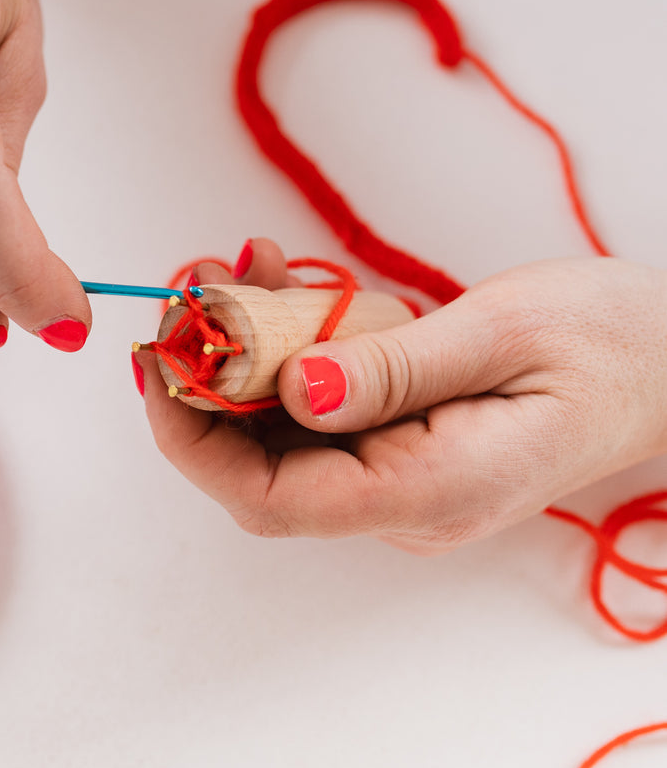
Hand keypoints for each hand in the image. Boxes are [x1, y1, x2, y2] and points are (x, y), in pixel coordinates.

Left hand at [135, 240, 666, 550]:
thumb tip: (291, 388)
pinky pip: (317, 403)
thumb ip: (393, 369)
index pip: (271, 498)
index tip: (156, 363)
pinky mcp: (397, 438)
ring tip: (229, 267)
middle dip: (206, 381)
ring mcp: (397, 473)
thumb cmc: (611, 344)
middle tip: (185, 292)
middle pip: (260, 465)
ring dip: (239, 351)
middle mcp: (401, 500)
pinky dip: (283, 345)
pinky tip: (277, 281)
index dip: (192, 439)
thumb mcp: (505, 336)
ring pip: (281, 427)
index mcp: (429, 491)